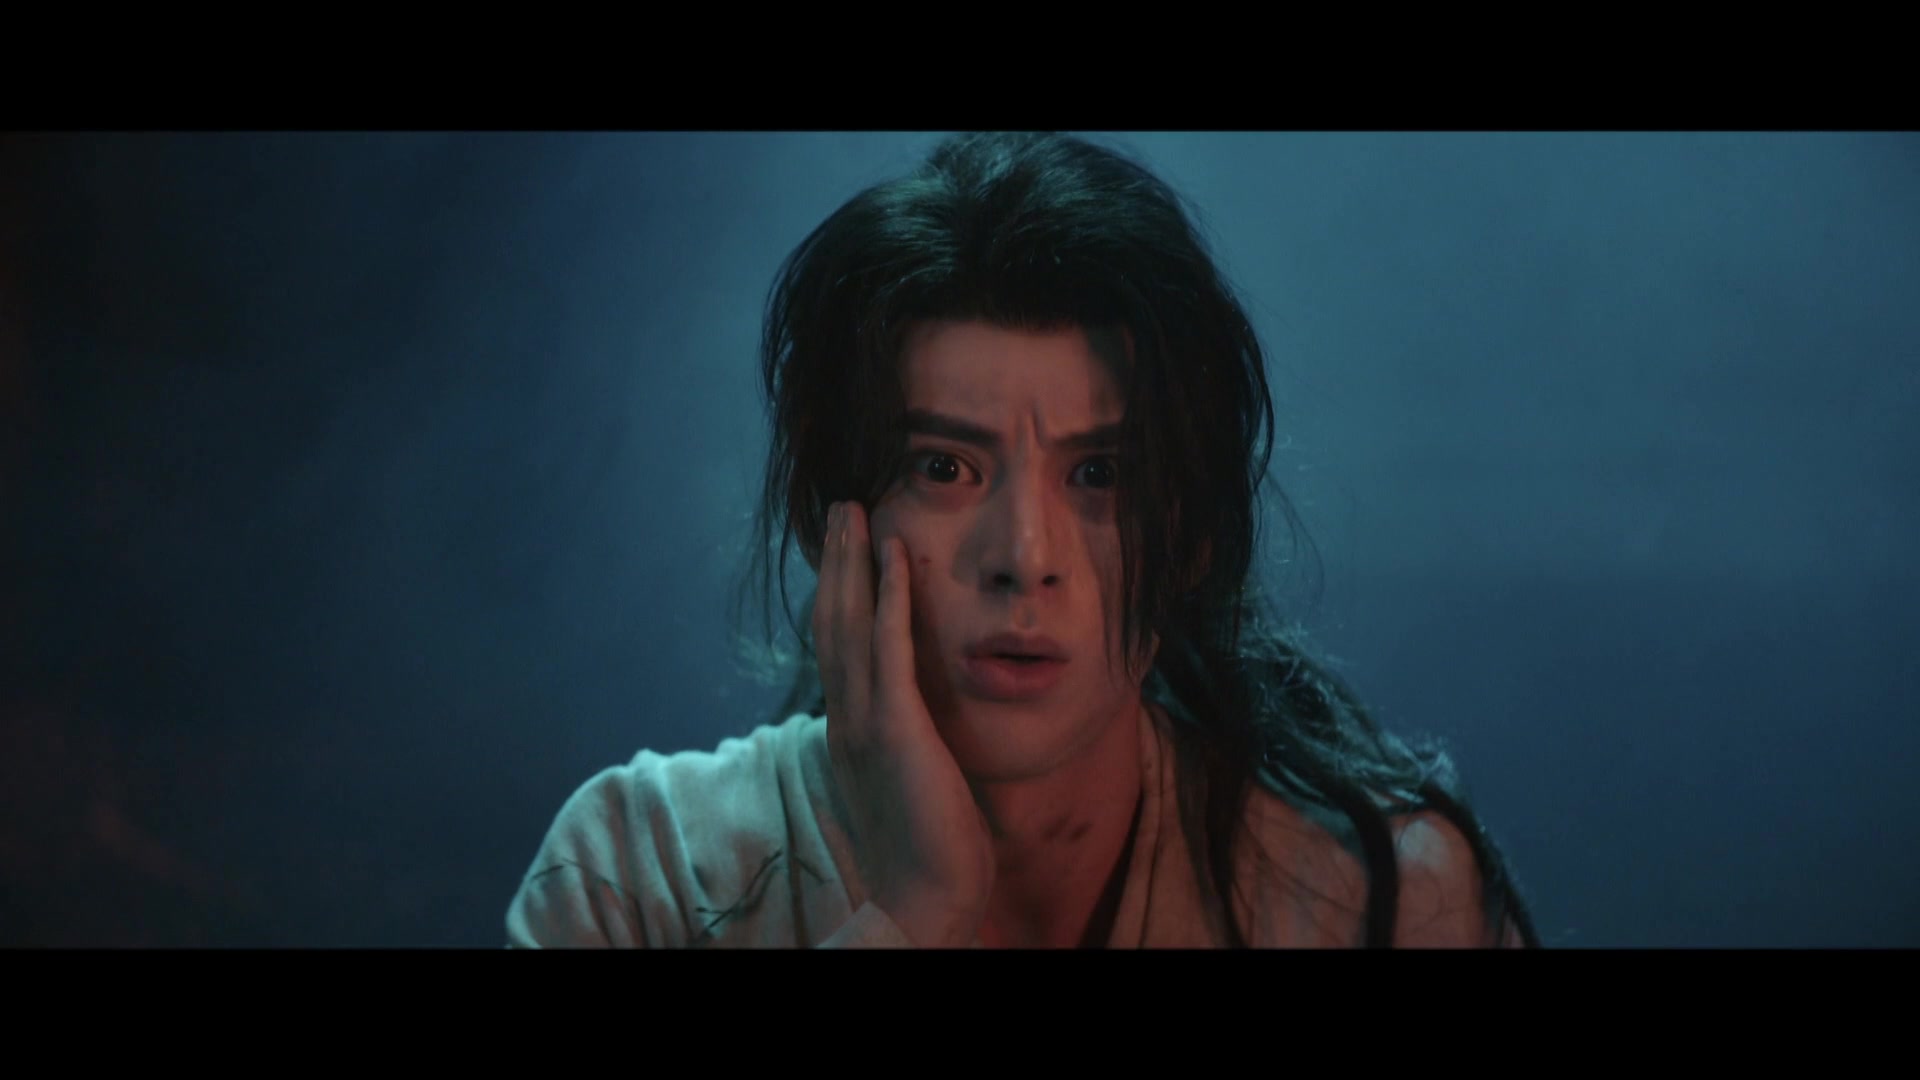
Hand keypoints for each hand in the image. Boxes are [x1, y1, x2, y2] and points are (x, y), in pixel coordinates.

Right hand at [813, 500, 993, 946]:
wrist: (926, 897)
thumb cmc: (928, 849)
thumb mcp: (910, 781)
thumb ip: (902, 745)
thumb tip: (909, 724)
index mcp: (848, 730)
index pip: (836, 647)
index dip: (836, 594)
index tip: (842, 551)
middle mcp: (846, 718)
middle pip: (831, 622)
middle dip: (836, 562)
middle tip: (840, 509)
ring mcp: (864, 721)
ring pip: (849, 624)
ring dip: (852, 562)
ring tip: (855, 512)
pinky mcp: (894, 727)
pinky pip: (889, 647)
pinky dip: (888, 597)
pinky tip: (893, 556)